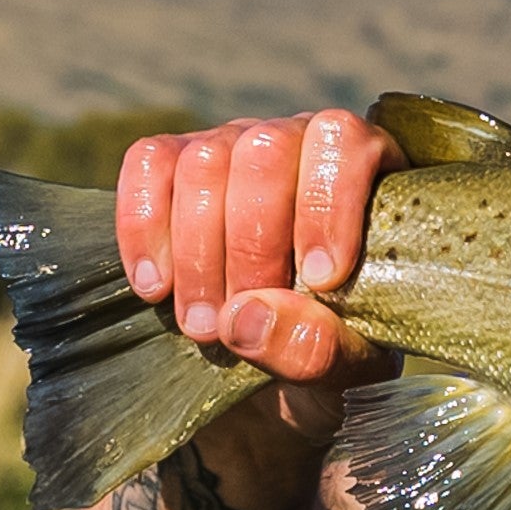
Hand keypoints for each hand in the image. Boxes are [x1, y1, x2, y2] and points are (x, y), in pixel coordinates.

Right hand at [114, 110, 404, 441]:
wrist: (279, 369)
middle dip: (250, 244)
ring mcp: (232, 144)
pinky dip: (144, 228)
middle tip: (240, 321)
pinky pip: (149, 164)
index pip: (344, 142)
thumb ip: (319, 346)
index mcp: (366, 170)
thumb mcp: (348, 368)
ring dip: (196, 252)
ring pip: (204, 162)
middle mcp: (298, 141)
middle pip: (264, 152)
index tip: (320, 280)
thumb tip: (246, 314)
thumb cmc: (334, 350)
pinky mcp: (174, 162)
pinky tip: (156, 289)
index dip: (327, 205)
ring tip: (203, 326)